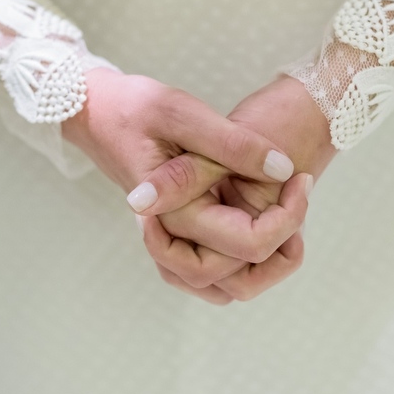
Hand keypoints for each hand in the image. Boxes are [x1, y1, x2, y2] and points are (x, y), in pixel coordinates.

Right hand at [63, 68, 315, 295]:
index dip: (287, 217)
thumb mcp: (183, 113)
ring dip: (260, 264)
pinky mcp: (172, 233)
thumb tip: (283, 169)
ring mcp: (169, 241)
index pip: (247, 244)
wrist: (94, 113)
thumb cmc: (132, 108)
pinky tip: (258, 222)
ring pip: (220, 285)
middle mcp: (170, 237)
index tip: (299, 176)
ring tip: (285, 220)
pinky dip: (236, 261)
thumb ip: (232, 143)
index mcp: (176, 212)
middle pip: (236, 279)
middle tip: (297, 193)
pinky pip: (206, 270)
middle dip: (279, 244)